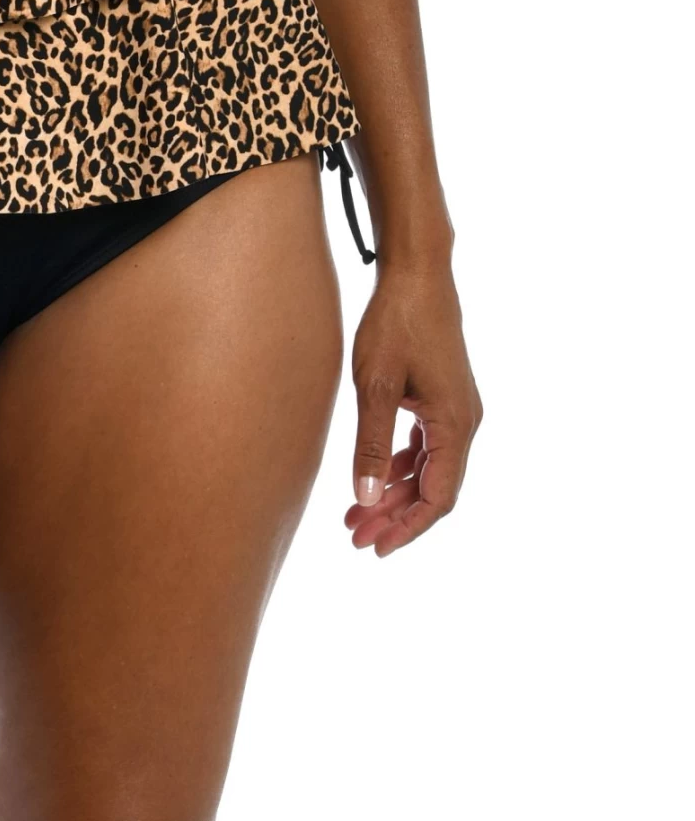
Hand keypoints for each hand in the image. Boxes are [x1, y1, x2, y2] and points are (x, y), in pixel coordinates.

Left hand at [344, 260, 481, 557]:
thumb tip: (366, 500)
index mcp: (455, 424)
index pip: (438, 498)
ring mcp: (457, 410)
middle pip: (434, 489)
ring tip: (355, 513)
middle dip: (395, 516)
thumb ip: (372, 444)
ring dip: (396, 493)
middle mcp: (465, 422)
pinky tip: (375, 476)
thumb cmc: (395, 322)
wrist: (417, 272)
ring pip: (429, 469)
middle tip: (355, 537)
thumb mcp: (376, 385)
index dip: (407, 528)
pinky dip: (402, 466)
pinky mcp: (444, 397)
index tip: (374, 548)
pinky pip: (427, 447)